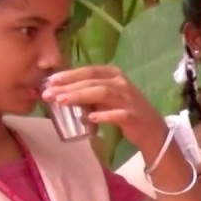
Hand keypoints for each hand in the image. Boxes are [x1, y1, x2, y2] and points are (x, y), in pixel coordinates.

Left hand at [43, 66, 165, 150]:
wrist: (151, 130)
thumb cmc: (124, 111)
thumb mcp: (106, 98)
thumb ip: (87, 93)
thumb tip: (58, 92)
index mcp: (114, 75)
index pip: (89, 71)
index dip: (69, 74)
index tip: (50, 81)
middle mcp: (122, 83)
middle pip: (92, 81)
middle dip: (69, 86)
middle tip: (49, 94)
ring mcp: (128, 99)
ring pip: (102, 93)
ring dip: (80, 96)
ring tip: (62, 102)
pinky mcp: (133, 116)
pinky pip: (117, 114)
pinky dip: (104, 116)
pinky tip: (90, 119)